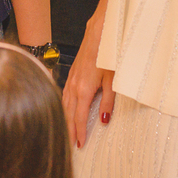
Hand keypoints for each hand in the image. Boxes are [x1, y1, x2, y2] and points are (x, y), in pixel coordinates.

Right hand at [62, 14, 115, 148]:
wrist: (100, 32)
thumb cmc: (109, 53)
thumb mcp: (113, 80)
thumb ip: (108, 101)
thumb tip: (105, 120)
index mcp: (84, 90)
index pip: (80, 117)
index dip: (80, 132)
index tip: (80, 145)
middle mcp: (74, 86)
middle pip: (69, 113)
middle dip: (69, 130)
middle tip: (70, 145)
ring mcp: (71, 78)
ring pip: (64, 104)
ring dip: (65, 119)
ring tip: (67, 131)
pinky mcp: (72, 73)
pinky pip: (64, 94)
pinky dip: (64, 105)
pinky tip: (66, 109)